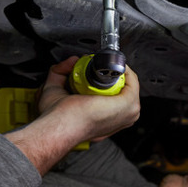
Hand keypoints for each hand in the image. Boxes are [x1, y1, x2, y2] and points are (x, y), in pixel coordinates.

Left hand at [5, 55, 140, 174]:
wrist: (61, 125)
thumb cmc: (58, 119)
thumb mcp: (55, 91)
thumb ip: (60, 73)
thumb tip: (71, 62)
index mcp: (107, 122)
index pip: (115, 98)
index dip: (106, 82)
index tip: (95, 70)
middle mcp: (121, 120)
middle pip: (124, 91)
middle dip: (112, 75)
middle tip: (98, 65)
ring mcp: (127, 114)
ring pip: (130, 86)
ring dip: (119, 72)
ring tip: (106, 64)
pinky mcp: (129, 105)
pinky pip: (133, 82)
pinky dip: (125, 70)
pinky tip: (115, 64)